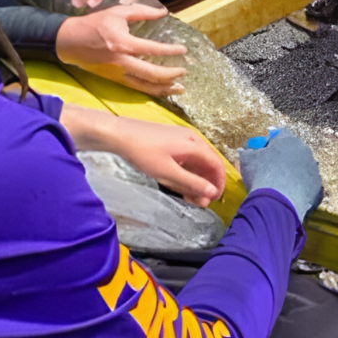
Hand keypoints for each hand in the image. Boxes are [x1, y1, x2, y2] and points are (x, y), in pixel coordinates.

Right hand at [55, 4, 187, 94]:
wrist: (69, 41)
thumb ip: (142, 11)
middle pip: (150, 73)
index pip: (151, 48)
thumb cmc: (93, 24)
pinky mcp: (114, 79)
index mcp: (122, 43)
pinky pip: (137, 88)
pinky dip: (151, 91)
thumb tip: (164, 11)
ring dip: (163, 88)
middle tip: (184, 71)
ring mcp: (117, 73)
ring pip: (144, 86)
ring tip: (179, 87)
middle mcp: (121, 61)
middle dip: (170, 75)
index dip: (170, 50)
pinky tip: (163, 90)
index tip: (183, 49)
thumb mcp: (117, 12)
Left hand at [106, 118, 225, 205]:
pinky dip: (186, 173)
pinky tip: (180, 185)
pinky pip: (185, 158)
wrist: (118, 134)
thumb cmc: (143, 153)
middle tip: (201, 202)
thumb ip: (192, 183)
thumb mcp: (168, 172)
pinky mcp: (170, 141)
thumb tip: (213, 193)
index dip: (219, 183)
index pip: (216, 164)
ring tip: (191, 198)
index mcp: (194, 144)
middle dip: (207, 184)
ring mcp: (180, 139)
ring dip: (196, 180)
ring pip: (195, 162)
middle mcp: (191, 139)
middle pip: (207, 163)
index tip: (215, 200)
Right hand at [238, 127, 323, 220]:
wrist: (278, 202)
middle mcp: (304, 151)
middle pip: (293, 150)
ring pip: (301, 166)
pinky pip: (306, 183)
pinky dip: (298, 186)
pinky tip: (288, 194)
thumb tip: (244, 149)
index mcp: (288, 140)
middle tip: (271, 166)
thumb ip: (247, 151)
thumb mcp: (247, 160)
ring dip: (292, 171)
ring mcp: (313, 169)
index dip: (270, 141)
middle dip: (283, 156)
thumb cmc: (261, 175)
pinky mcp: (317, 186)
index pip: (280, 134)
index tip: (262, 148)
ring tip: (280, 183)